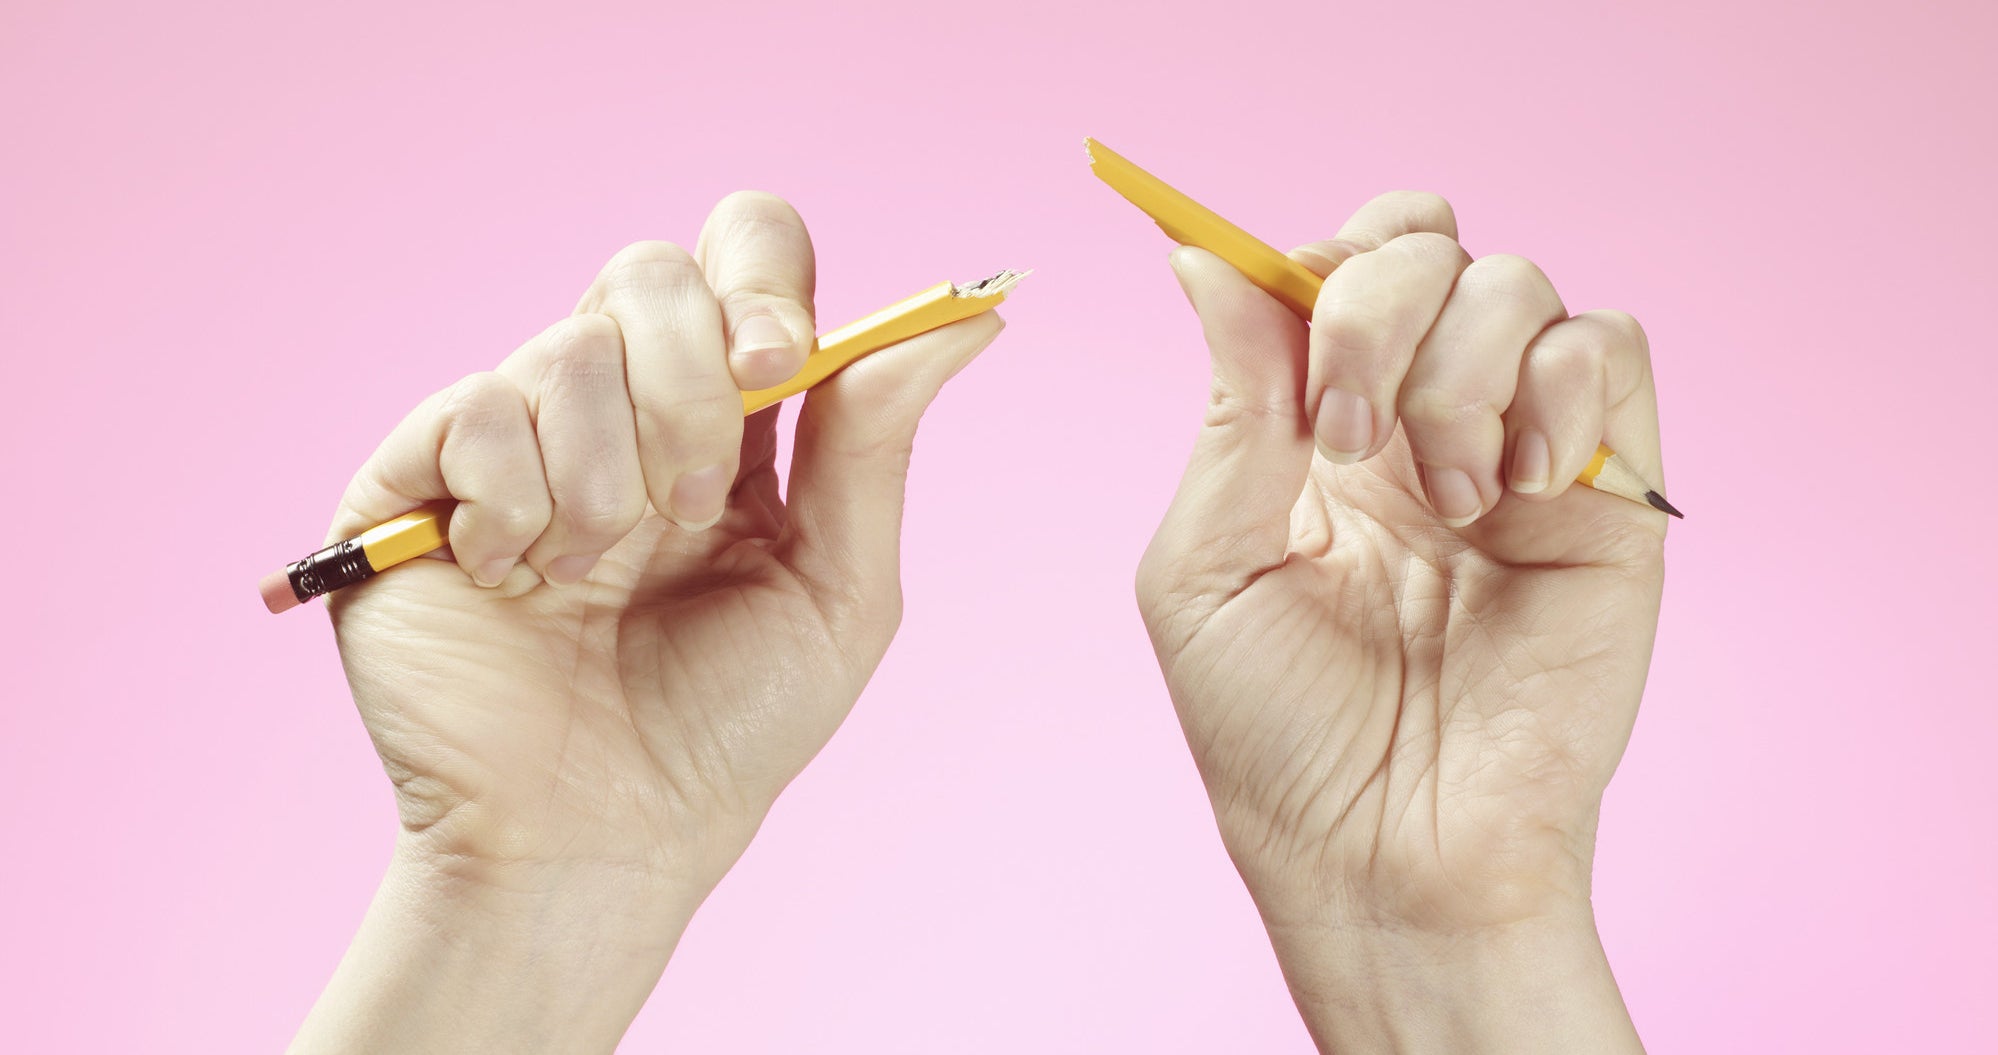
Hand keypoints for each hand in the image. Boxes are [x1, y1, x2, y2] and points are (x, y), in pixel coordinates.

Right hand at [294, 192, 1001, 1052]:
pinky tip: (515, 579)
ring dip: (608, 480)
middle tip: (695, 507)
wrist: (601, 837)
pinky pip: (472, 409)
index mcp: (728, 417)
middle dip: (691, 386)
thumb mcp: (836, 585)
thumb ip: (877, 441)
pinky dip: (514, 500)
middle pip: (650, 273)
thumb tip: (969, 317)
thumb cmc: (728, 727)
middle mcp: (620, 407)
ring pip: (568, 348)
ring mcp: (517, 436)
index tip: (780, 363)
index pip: (744, 259)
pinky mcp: (416, 479)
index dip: (763, 280)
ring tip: (597, 577)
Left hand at [1136, 193, 1662, 1049]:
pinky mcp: (1613, 493)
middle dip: (1376, 311)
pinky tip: (1513, 490)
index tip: (1288, 333)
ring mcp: (1520, 449)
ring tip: (1440, 499)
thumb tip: (1207, 259)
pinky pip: (1612, 349)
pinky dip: (1557, 390)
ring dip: (1457, 371)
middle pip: (1426, 245)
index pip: (1342, 265)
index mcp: (1320, 430)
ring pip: (1518, 283)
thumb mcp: (1208, 564)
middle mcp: (1423, 420)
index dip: (1320, 264)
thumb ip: (1231, 408)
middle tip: (1347, 436)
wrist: (1386, 855)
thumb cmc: (1279, 736)